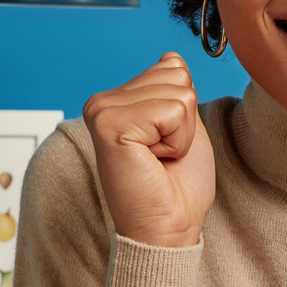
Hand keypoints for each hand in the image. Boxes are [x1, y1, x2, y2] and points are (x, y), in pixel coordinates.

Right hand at [81, 53, 214, 247]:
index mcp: (117, 100)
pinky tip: (154, 161)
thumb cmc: (176, 187)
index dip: (184, 111)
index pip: (173, 68)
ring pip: (178, 93)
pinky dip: (176, 141)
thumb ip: (173, 92)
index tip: (165, 144)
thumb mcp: (183, 126)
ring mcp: (102, 110)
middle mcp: (103, 102)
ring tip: (158, 159)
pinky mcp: (109, 125)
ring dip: (181, 133)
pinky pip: (172, 112)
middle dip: (184, 121)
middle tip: (163, 155)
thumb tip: (170, 58)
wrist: (168, 229)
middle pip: (177, 76)